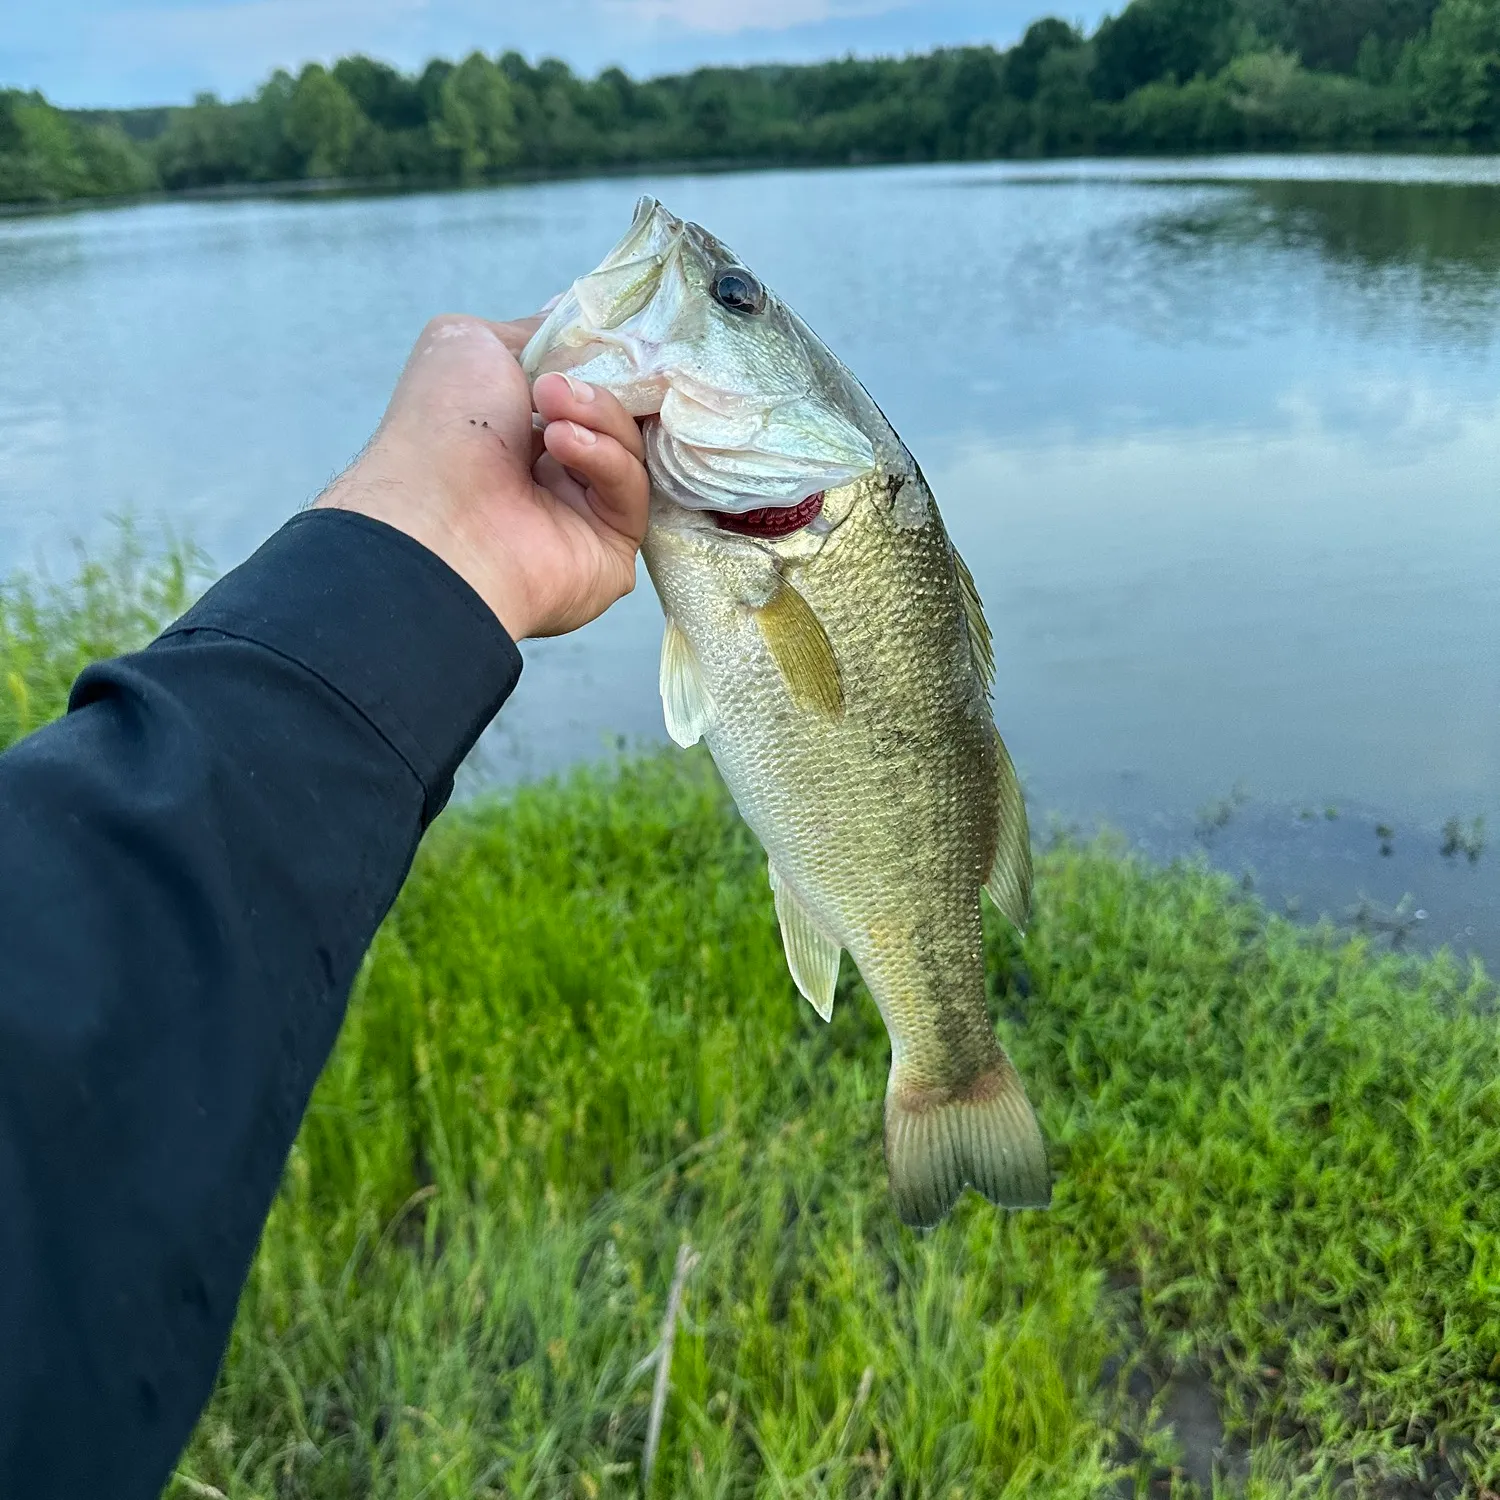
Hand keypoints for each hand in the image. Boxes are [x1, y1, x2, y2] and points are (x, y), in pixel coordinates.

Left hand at [316, 312, 648, 640]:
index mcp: (515, 428)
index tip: (611, 337)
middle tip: (564, 381)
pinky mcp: (612, 548)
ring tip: (553, 411)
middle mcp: (549, 472)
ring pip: (629, 448)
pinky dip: (603, 458)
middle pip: (617, 415)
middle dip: (601, 386)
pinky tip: (563, 445)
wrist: (438, 516)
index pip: (584, 387)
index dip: (602, 358)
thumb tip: (577, 326)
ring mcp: (582, 513)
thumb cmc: (444, 426)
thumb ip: (534, 333)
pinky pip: (631, 491)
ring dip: (597, 416)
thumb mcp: (474, 343)